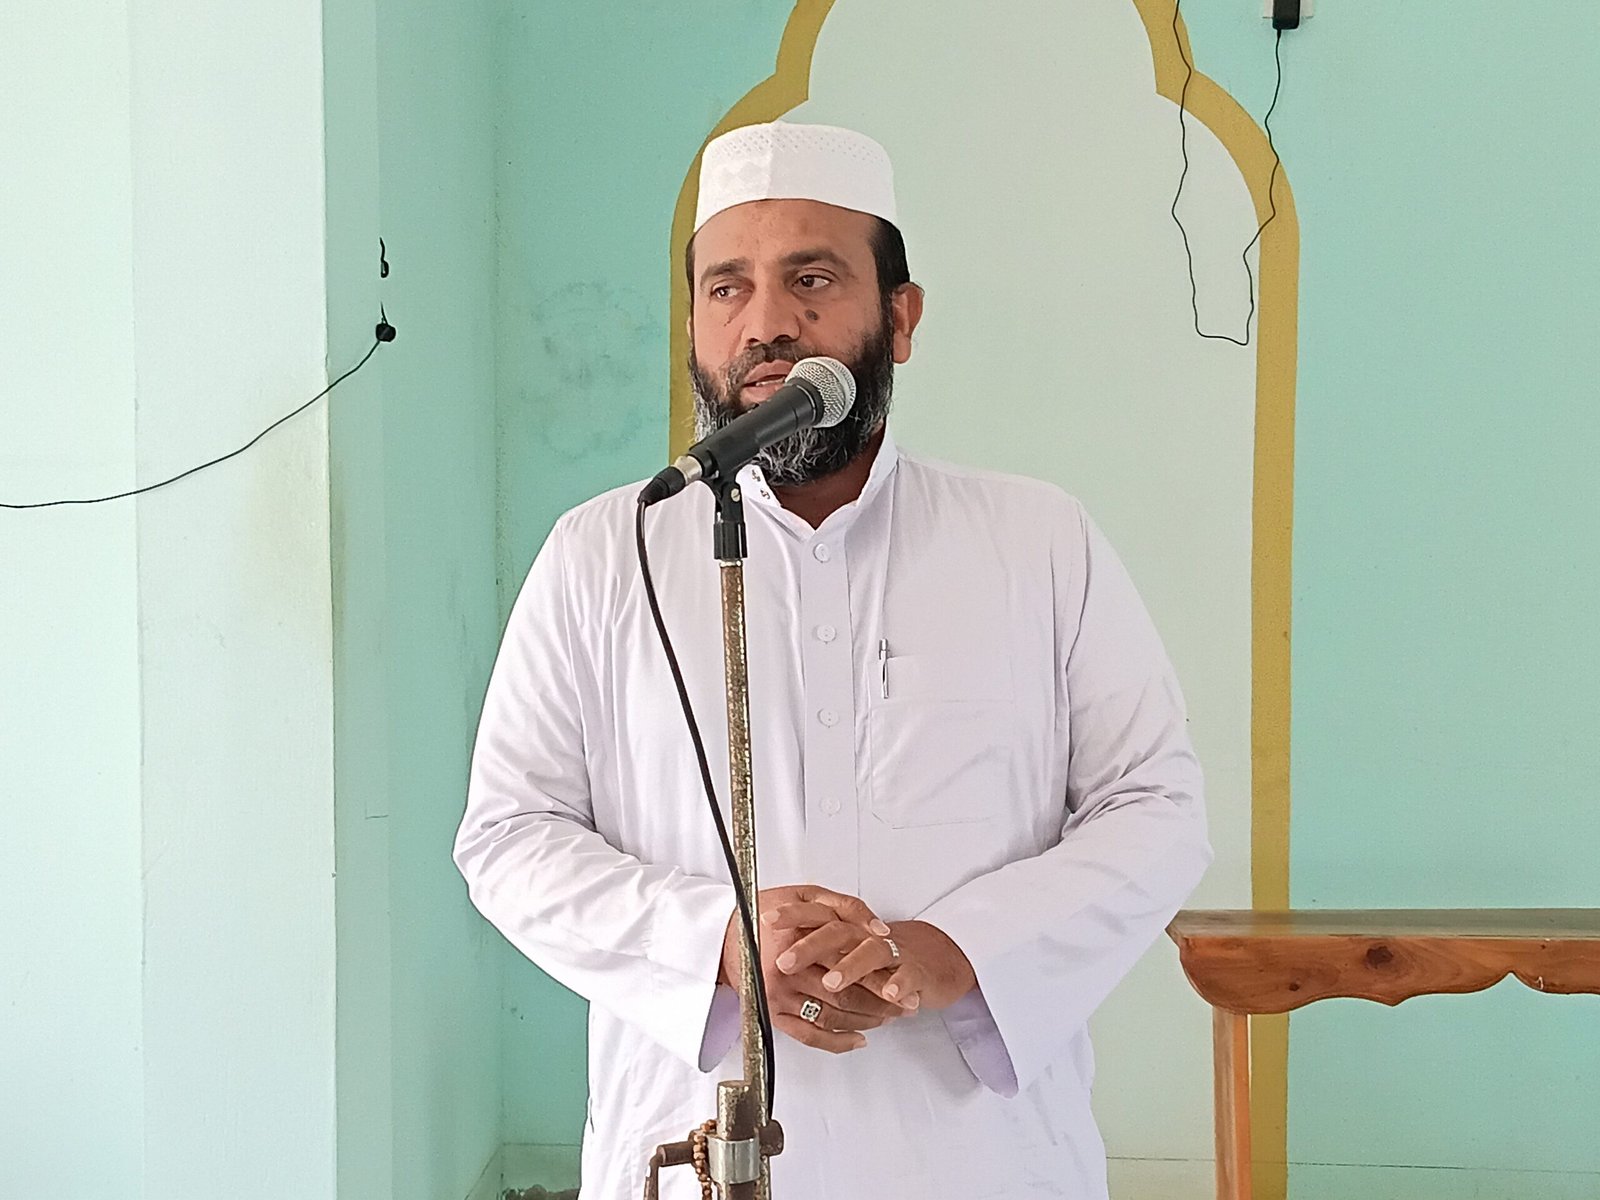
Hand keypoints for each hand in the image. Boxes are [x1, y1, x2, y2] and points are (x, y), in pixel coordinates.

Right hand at [719, 885, 910, 1053]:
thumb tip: (880, 931)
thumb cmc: (765, 909)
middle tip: (906, 1005)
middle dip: (882, 1003)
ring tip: (888, 1018)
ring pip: (832, 1017)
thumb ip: (845, 907)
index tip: (906, 981)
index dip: (883, 975)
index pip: (851, 963)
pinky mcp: (771, 1013)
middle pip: (845, 993)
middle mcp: (786, 973)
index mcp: (798, 940)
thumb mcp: (806, 894)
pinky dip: (836, 1042)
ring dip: (865, 1021)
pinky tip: (858, 1039)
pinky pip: (809, 1035)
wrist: (723, 932)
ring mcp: (778, 997)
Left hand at [764, 907, 977, 1014]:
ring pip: (870, 953)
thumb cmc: (883, 951)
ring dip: (851, 966)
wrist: (933, 955)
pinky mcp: (915, 970)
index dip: (791, 915)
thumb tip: (773, 950)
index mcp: (846, 927)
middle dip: (810, 947)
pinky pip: (907, 975)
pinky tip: (890, 993)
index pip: (815, 913)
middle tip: (785, 961)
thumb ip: (814, 945)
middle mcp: (865, 935)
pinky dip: (899, 984)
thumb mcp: (846, 946)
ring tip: (831, 981)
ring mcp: (891, 952)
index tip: (766, 920)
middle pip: (836, 932)